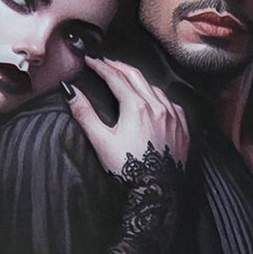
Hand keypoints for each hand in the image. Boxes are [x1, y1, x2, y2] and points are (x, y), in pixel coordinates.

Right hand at [65, 59, 189, 177]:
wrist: (158, 192)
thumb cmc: (130, 170)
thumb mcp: (101, 140)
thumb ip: (84, 113)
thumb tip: (70, 91)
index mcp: (137, 106)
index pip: (115, 77)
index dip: (100, 66)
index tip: (90, 60)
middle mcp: (158, 107)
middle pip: (136, 76)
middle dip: (119, 66)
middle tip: (106, 63)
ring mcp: (173, 117)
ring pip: (155, 88)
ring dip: (139, 80)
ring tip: (127, 77)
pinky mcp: (183, 128)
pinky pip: (172, 104)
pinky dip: (159, 96)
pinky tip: (155, 100)